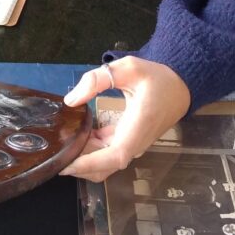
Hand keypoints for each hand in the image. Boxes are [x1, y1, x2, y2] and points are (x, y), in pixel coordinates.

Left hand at [59, 56, 190, 181]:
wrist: (180, 86)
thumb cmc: (157, 77)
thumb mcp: (129, 68)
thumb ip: (98, 79)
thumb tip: (71, 100)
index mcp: (138, 127)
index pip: (113, 156)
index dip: (89, 164)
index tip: (66, 164)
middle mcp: (136, 143)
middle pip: (105, 167)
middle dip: (80, 165)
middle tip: (55, 152)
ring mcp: (133, 145)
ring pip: (105, 163)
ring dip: (85, 157)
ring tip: (63, 142)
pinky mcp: (130, 142)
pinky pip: (109, 153)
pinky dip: (92, 149)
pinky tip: (79, 133)